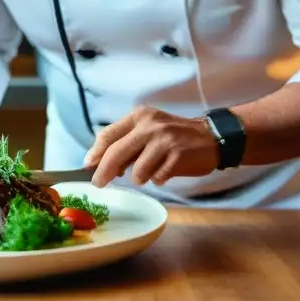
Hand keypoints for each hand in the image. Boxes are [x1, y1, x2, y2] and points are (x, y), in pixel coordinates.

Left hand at [83, 107, 219, 187]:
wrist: (211, 137)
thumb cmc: (175, 136)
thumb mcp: (149, 130)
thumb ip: (128, 143)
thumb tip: (100, 163)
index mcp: (139, 116)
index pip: (109, 134)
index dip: (95, 152)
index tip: (87, 166)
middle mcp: (150, 125)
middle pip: (116, 152)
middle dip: (104, 171)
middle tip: (98, 183)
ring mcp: (164, 140)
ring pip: (137, 170)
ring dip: (140, 177)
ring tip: (151, 171)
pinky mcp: (177, 156)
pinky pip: (157, 177)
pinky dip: (158, 178)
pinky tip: (167, 171)